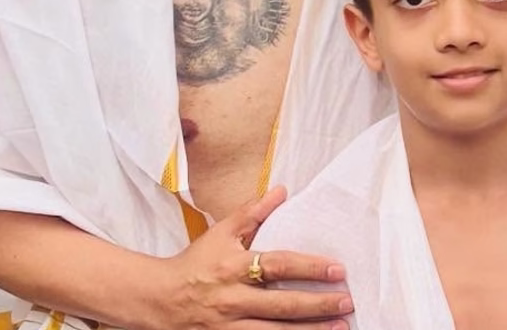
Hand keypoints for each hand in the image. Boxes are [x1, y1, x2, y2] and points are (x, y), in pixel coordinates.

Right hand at [146, 186, 352, 329]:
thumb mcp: (221, 233)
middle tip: (348, 302)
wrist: (158, 300)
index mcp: (233, 266)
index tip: (338, 269)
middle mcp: (233, 298)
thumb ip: (252, 213)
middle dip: (318, 305)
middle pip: (282, 305)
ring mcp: (229, 326)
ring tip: (341, 328)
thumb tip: (281, 190)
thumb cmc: (194, 263)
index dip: (309, 267)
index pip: (278, 266)